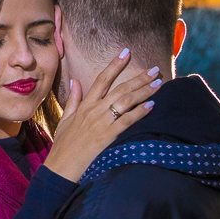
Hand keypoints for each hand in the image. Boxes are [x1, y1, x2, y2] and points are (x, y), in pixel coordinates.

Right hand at [43, 49, 159, 182]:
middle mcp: (94, 110)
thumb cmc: (64, 145)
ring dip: (144, 91)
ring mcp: (101, 123)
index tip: (126, 52)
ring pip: (126, 101)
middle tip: (154, 69)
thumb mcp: (65, 119)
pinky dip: (140, 112)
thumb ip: (73, 99)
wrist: (61, 166)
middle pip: (120, 88)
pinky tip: (151, 105)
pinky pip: (127, 121)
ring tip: (158, 83)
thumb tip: (75, 81)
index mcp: (85, 105)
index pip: (102, 79)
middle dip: (139, 78)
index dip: (115, 65)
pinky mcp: (107, 136)